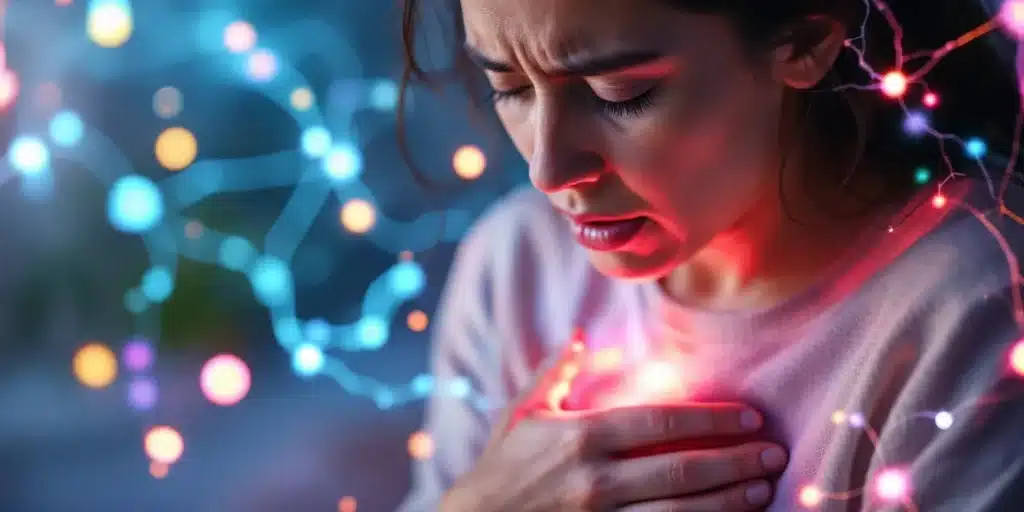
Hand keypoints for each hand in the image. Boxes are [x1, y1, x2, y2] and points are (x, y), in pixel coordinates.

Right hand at [442, 403, 786, 511]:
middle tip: (773, 453)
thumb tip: (580, 335)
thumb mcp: (523, 413)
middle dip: (734, 461)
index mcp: (582, 437)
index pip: (661, 422)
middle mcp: (596, 479)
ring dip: (727, 502)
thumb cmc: (501, 467)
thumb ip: (556, 372)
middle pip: (681, 470)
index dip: (712, 419)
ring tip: (762, 490)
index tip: (748, 416)